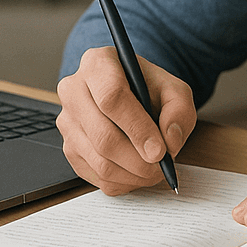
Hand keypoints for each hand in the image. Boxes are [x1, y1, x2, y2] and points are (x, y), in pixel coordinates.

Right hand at [56, 45, 197, 194]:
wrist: (129, 93)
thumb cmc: (148, 88)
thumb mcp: (173, 88)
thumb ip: (178, 110)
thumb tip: (169, 140)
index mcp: (97, 64)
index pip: (112, 98)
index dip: (138, 128)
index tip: (160, 150)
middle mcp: (74, 90)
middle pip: (103, 136)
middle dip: (138, 160)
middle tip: (161, 166)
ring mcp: (67, 121)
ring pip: (100, 161)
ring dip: (134, 174)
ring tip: (155, 170)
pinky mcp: (69, 148)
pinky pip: (96, 176)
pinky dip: (123, 182)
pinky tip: (138, 171)